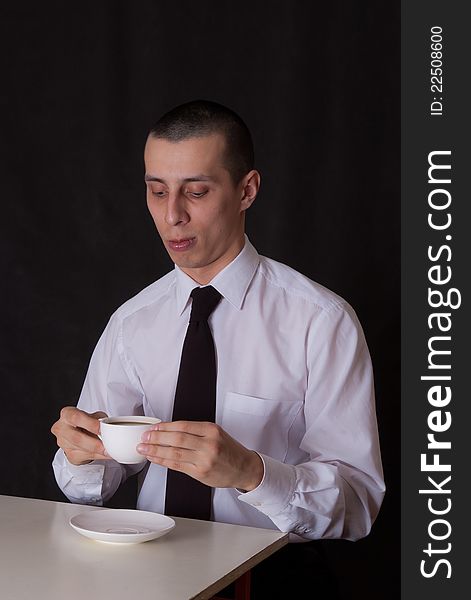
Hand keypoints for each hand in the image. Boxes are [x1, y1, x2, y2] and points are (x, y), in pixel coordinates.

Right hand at [51, 407, 109, 465]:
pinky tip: (105, 455)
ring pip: (81, 450)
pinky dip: (98, 456)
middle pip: (77, 438)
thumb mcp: (94, 415)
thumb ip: (99, 420)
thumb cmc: (86, 421)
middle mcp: (61, 428)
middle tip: (107, 446)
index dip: (90, 424)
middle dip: (94, 444)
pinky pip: (85, 457)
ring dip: (97, 452)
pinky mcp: (69, 455)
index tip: (102, 430)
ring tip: (109, 451)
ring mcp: (63, 443)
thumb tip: (109, 428)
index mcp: (67, 414)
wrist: (78, 431)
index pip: (76, 418)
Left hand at [137, 421, 263, 490]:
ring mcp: (204, 459)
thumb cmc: (229, 450)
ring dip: (156, 451)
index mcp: (211, 430)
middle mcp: (208, 443)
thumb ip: (195, 432)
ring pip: (174, 453)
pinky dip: (163, 461)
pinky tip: (155, 458)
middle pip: (177, 438)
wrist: (244, 468)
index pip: (183, 425)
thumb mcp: (216, 433)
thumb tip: (168, 430)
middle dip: (156, 438)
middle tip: (144, 437)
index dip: (165, 427)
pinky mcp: (201, 473)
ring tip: (144, 448)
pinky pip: (177, 466)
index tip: (153, 428)